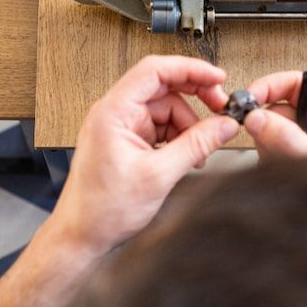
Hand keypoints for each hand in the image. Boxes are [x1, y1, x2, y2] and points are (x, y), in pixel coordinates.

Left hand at [49, 55, 239, 253]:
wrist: (82, 236)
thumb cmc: (102, 209)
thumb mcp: (159, 175)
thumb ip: (196, 145)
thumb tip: (224, 125)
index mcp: (113, 112)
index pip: (155, 71)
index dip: (190, 70)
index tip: (216, 77)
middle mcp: (114, 113)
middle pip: (164, 88)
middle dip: (195, 99)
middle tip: (219, 111)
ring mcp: (121, 127)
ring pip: (166, 110)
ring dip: (188, 126)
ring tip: (200, 150)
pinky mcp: (127, 141)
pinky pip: (160, 127)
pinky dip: (178, 138)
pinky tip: (188, 155)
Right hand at [243, 71, 306, 176]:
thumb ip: (284, 137)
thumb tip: (256, 118)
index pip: (298, 83)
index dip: (271, 86)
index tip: (250, 97)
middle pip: (279, 107)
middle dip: (268, 126)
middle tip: (266, 142)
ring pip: (271, 130)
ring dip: (268, 147)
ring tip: (283, 165)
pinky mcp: (297, 158)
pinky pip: (271, 149)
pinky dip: (269, 161)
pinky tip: (282, 173)